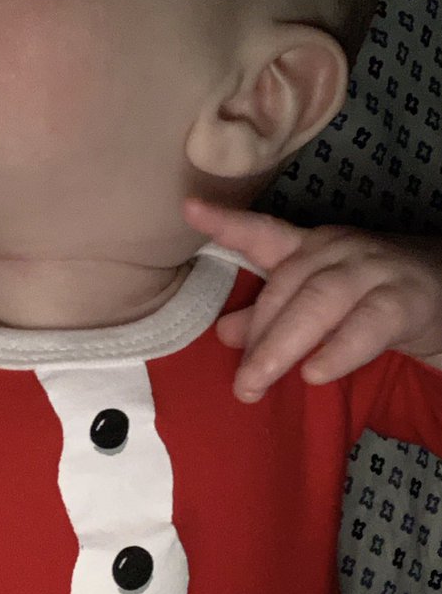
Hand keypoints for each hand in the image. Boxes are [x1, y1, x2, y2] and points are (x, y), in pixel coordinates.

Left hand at [185, 199, 441, 402]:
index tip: (189, 210)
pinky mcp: (404, 301)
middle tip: (240, 383)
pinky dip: (339, 350)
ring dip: (283, 345)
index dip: (228, 222)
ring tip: (257, 382)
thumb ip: (273, 314)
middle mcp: (338, 250)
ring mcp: (373, 271)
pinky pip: (367, 324)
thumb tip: (225, 332)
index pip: (265, 232)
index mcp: (311, 247)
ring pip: (320, 303)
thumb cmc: (372, 298)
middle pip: (288, 285)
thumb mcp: (320, 303)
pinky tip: (316, 373)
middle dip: (258, 333)